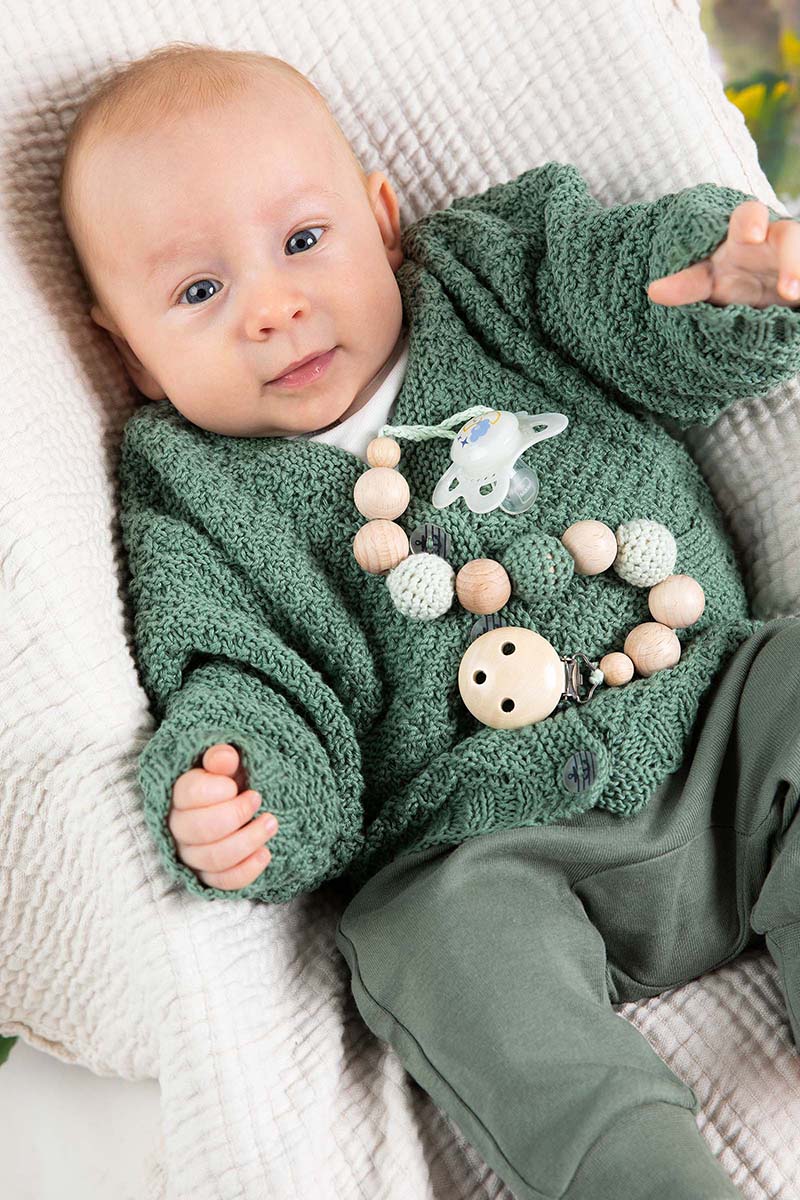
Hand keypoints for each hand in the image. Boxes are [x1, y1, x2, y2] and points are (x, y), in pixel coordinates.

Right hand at [168, 743, 278, 889]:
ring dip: (247, 842)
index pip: (188, 794)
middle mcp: (179, 827)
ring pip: (213, 858)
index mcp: (179, 794)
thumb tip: (224, 758)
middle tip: (258, 800)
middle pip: (199, 830)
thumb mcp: (227, 762)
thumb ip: (222, 757)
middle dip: (236, 816)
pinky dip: (247, 870)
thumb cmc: (230, 779)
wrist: (240, 801)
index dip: (217, 790)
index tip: (237, 785)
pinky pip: (224, 882)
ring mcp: (192, 855)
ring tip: (271, 823)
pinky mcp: (208, 876)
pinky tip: (265, 853)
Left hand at [647, 199, 799, 308]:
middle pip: (790, 236)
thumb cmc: (733, 277)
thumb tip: (653, 291)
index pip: (749, 216)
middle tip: (787, 290)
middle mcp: (776, 242)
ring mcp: (796, 259)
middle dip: (792, 257)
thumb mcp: (710, 281)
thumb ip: (687, 284)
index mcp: (746, 235)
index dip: (751, 221)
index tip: (750, 236)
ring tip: (795, 297)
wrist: (763, 292)